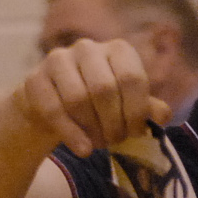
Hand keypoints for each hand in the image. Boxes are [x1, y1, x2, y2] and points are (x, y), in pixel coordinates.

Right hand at [11, 38, 170, 157]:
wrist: (53, 106)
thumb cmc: (100, 105)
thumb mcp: (127, 104)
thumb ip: (147, 108)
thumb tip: (163, 115)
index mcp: (118, 50)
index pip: (132, 79)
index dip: (136, 111)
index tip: (135, 132)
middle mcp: (87, 48)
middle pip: (104, 89)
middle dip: (114, 123)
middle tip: (116, 140)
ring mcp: (58, 60)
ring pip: (78, 99)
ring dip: (92, 129)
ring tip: (99, 143)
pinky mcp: (34, 79)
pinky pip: (53, 110)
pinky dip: (71, 134)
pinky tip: (82, 149)